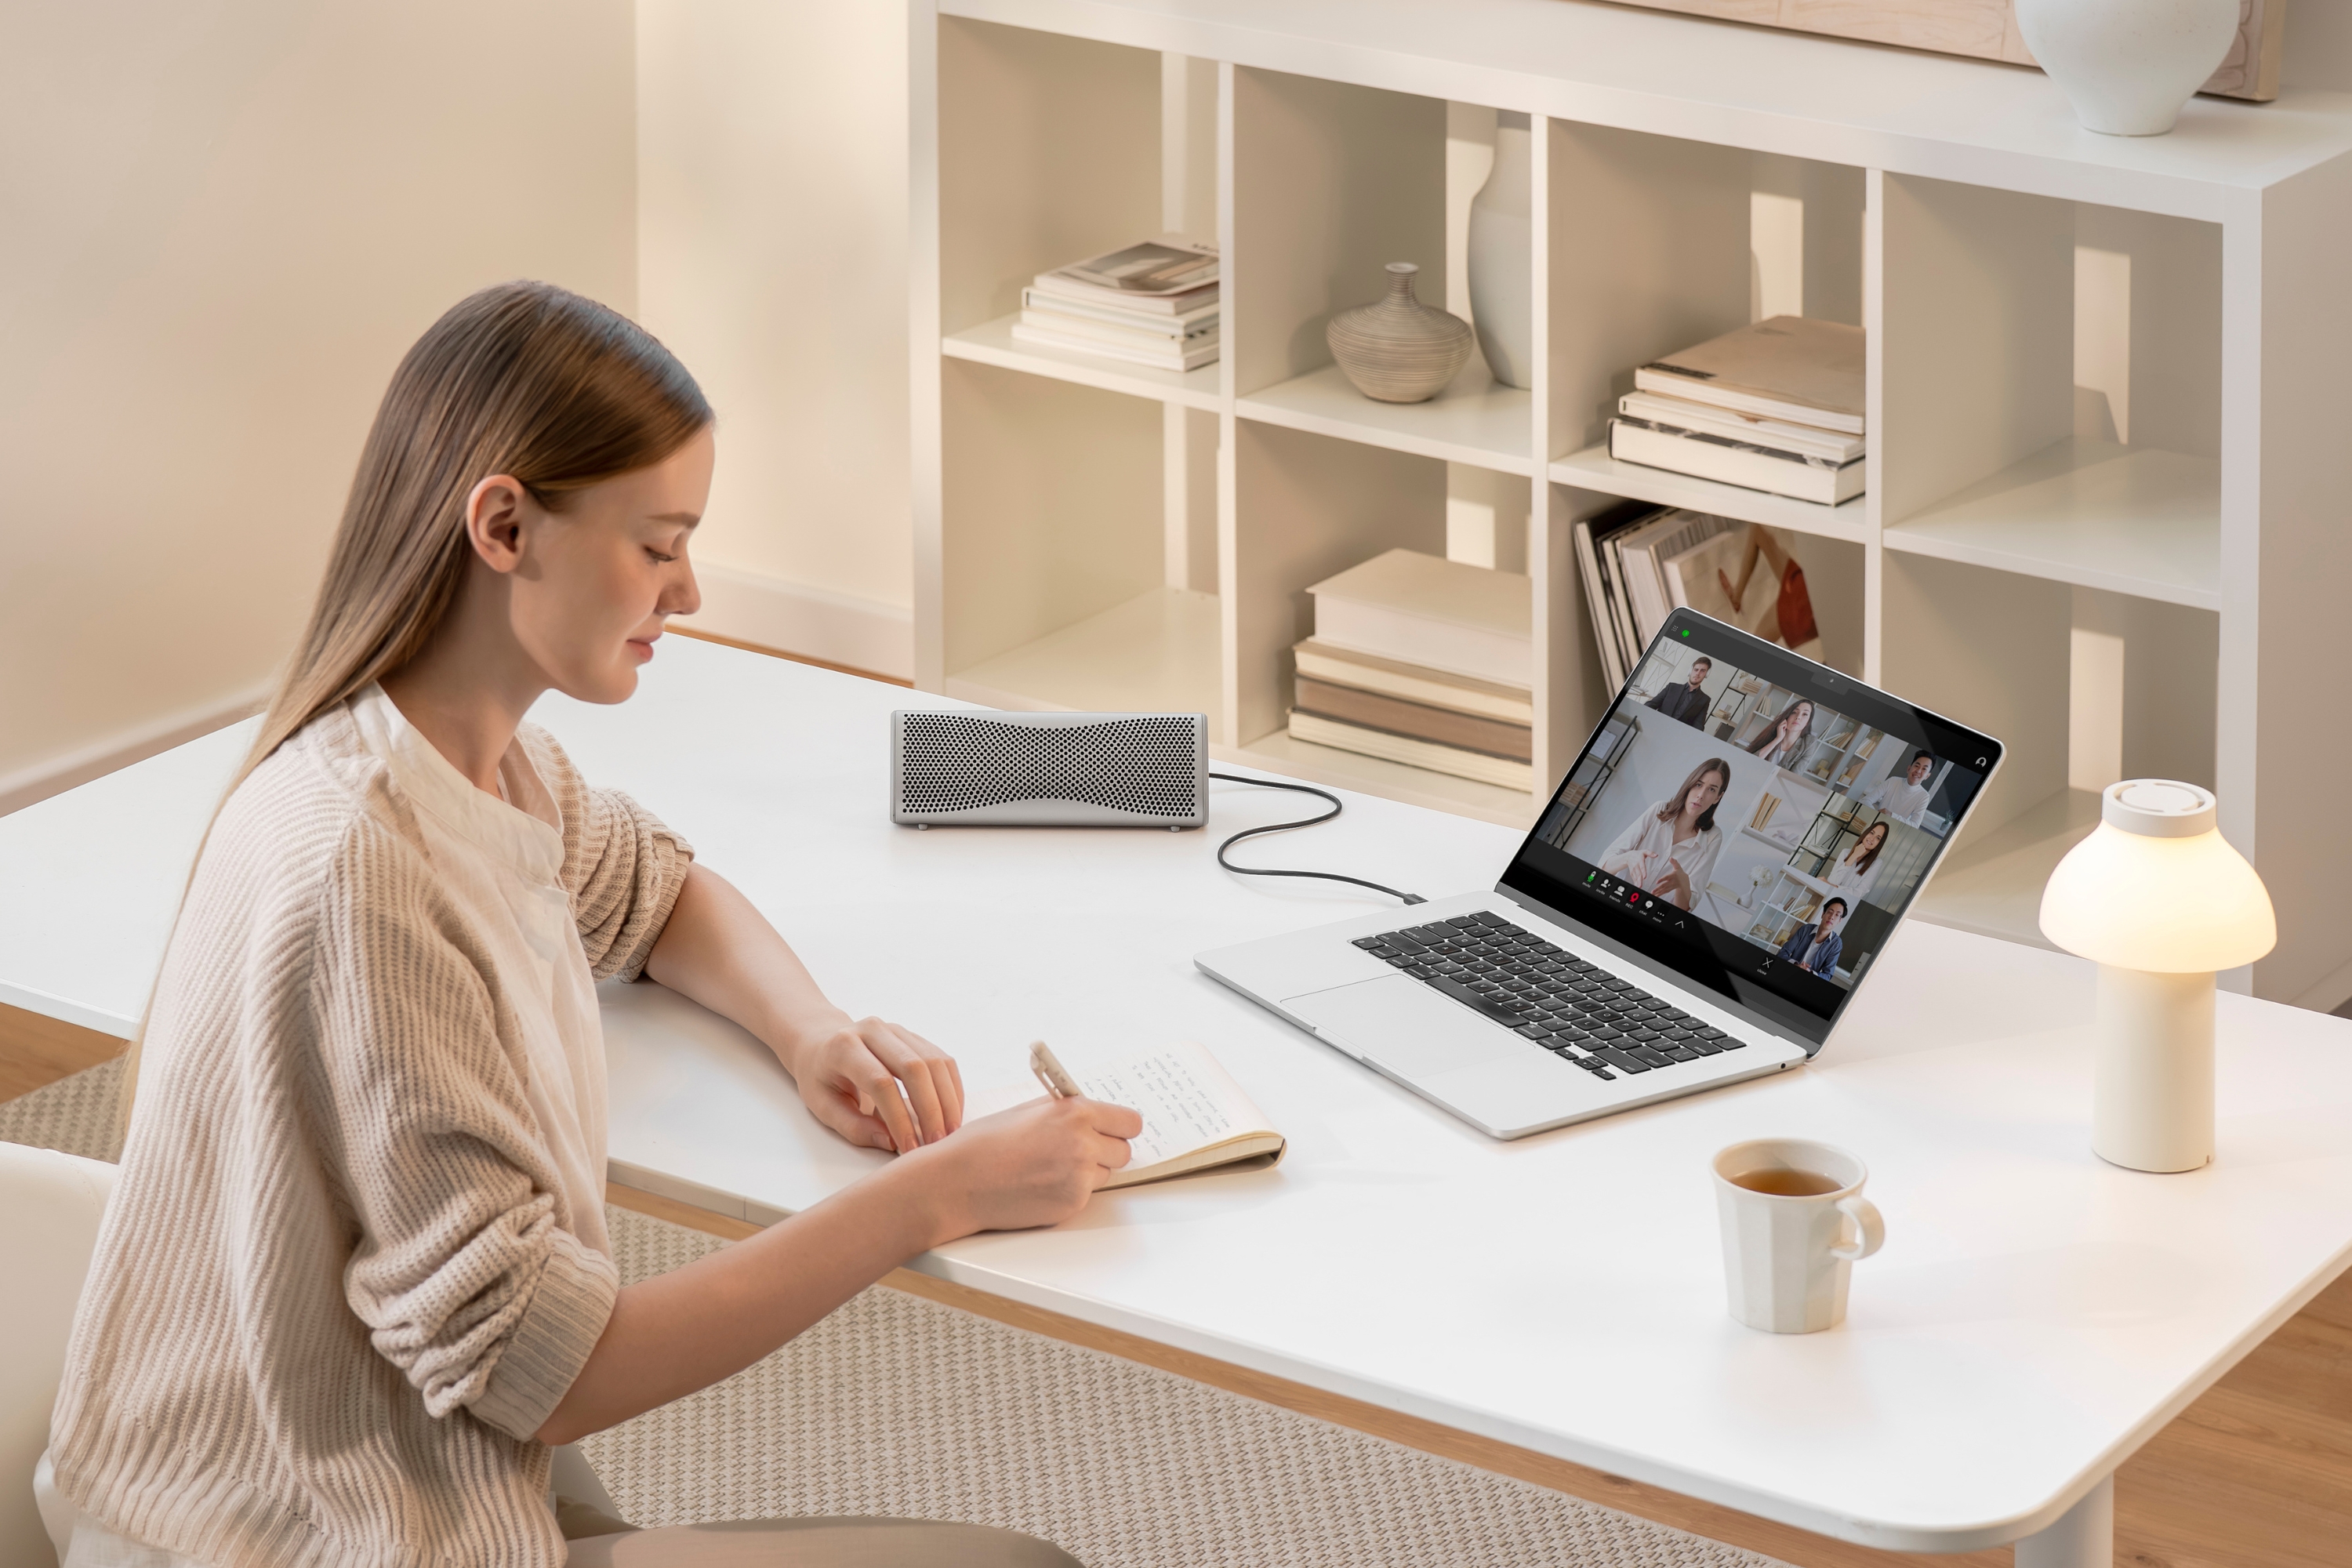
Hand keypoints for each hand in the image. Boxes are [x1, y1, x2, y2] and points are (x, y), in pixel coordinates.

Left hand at [786, 1016, 964, 1153]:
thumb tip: (890, 1141)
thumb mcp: (822, 1106)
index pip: (880, 1082)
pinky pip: (942, 1059)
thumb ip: (853, 1126)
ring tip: (950, 1131)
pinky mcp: (914, 1036)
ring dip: (947, 1099)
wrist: (820, 1041)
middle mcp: (873, 1030)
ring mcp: (897, 1030)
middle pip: (914, 1067)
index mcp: (844, 1047)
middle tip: (937, 1142)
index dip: (898, 1117)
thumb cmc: (820, 1077)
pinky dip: (951, 1087)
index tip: (909, 1147)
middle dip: (930, 1109)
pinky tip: (952, 1112)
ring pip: (934, 1061)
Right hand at [905, 1094, 1142, 1241]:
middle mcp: (1084, 1143)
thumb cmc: (985, 1143)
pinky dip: (1070, 1191)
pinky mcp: (1072, 1203)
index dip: (1120, 1127)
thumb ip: (1065, 1110)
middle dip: (1106, 1150)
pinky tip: (1041, 1185)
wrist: (959, 1181)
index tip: (1113, 1130)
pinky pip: (1086, 1194)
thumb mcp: (1028, 1110)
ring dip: (1088, 1172)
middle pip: (1124, 1150)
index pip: (1130, 1121)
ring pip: (1106, 1173)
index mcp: (1075, 1112)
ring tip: (1050, 1168)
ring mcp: (1080, 1176)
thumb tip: (1089, 1112)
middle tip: (1080, 1151)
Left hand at [1656, 861, 1689, 899]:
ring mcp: (1670, 886)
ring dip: (1658, 892)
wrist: (1685, 881)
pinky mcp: (1669, 889)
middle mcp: (1671, 882)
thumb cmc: (1680, 873)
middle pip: (1664, 885)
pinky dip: (1659, 894)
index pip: (1667, 877)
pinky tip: (1655, 895)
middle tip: (1653, 891)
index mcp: (1673, 875)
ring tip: (1653, 894)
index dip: (1662, 879)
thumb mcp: (1678, 867)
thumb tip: (1671, 857)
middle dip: (1658, 888)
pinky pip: (1664, 892)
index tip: (1657, 882)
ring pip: (1664, 890)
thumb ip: (1674, 862)